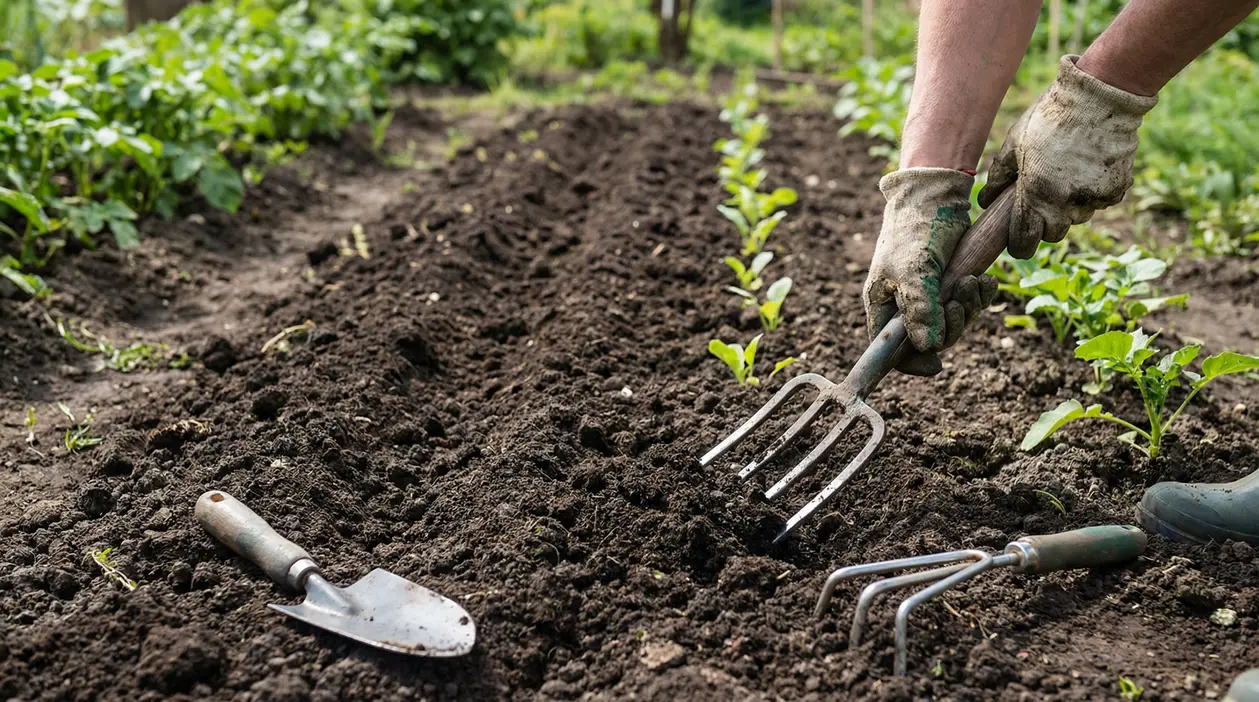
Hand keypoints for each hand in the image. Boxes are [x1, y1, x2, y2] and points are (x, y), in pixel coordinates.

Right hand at [864, 168, 997, 376]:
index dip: (911, 362)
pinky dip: (980, 297)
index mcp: (884, 305)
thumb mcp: (913, 270)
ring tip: (975, 282)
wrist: (934, 194)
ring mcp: (930, 294)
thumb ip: (920, 309)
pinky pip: (968, 304)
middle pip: (929, 340)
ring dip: (968, 308)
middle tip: (960, 301)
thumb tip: (928, 347)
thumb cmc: (913, 230)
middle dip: (951, 326)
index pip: (890, 349)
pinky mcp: (952, 281)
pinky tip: (988, 281)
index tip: (936, 364)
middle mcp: (905, 304)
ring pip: (953, 323)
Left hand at [977, 55, 1157, 258]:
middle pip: (1053, 234)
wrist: (1099, 98)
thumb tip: (985, 202)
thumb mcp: (1014, 144)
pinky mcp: (1116, 191)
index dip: (1019, 246)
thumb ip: (998, 178)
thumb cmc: (1049, 118)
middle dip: (1045, 225)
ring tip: (1065, 176)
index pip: (1025, 241)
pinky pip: (1099, 203)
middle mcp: (1064, 203)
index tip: (1017, 244)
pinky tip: (1087, 169)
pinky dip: (1092, 194)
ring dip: (1069, 208)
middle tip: (1041, 201)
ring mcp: (1093, 199)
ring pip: (1077, 219)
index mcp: (1035, 194)